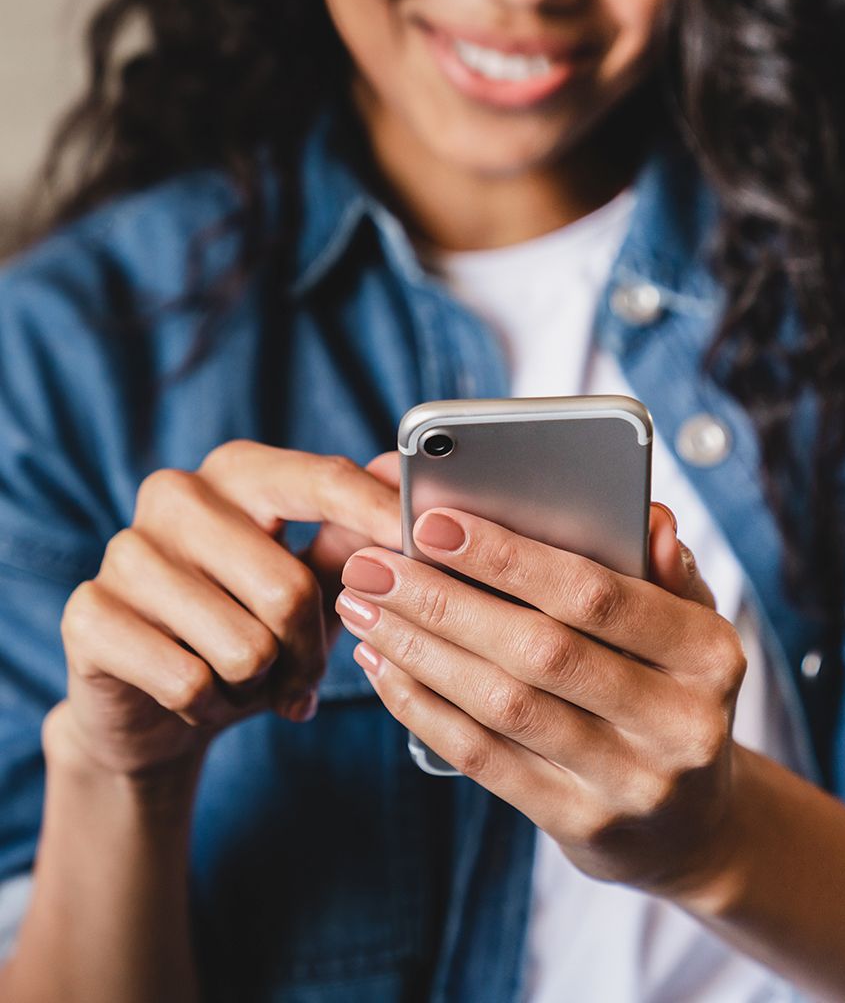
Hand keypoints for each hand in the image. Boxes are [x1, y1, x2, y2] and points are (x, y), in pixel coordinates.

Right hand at [57, 442, 400, 777]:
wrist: (155, 705)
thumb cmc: (250, 628)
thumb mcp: (312, 581)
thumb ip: (354, 534)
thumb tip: (402, 478)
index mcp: (239, 472)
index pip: (322, 480)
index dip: (377, 514)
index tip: (421, 541)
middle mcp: (177, 494)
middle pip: (290, 588)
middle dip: (309, 651)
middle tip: (301, 672)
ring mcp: (125, 550)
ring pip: (244, 646)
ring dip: (260, 684)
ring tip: (245, 679)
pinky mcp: (88, 614)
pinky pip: (189, 682)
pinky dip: (210, 707)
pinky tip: (199, 697)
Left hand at [337, 503, 746, 897]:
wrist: (692, 824)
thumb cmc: (674, 692)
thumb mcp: (691, 628)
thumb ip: (666, 570)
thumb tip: (648, 517)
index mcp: (710, 655)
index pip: (599, 595)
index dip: (510, 558)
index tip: (433, 524)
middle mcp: (680, 723)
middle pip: (540, 651)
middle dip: (443, 602)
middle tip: (372, 566)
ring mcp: (631, 783)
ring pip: (504, 706)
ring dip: (420, 651)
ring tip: (364, 609)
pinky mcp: (581, 824)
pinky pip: (486, 759)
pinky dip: (424, 709)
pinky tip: (385, 668)